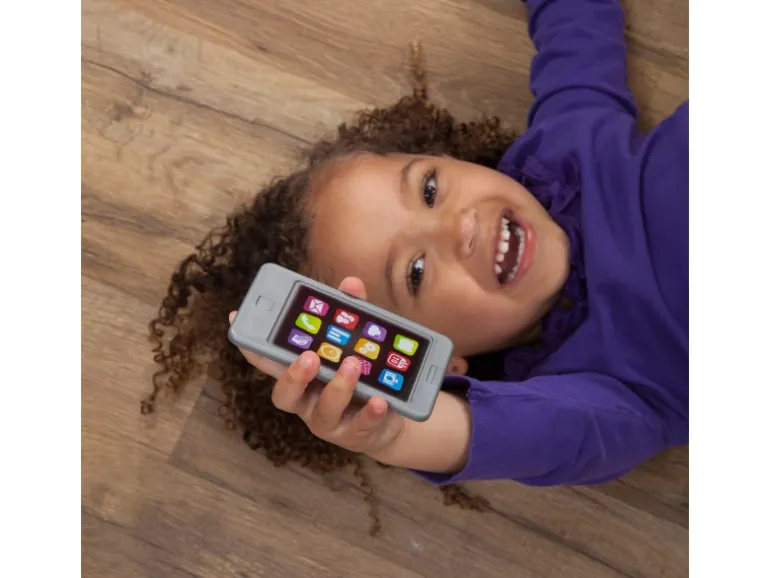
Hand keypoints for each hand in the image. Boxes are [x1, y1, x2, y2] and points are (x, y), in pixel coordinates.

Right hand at [229, 277, 405, 455]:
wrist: (389, 419)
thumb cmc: (362, 377)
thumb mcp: (356, 344)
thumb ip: (352, 315)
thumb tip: (351, 284)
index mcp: (301, 376)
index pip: (270, 361)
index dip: (251, 345)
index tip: (237, 318)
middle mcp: (307, 401)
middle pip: (286, 395)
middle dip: (294, 376)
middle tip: (309, 356)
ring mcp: (329, 422)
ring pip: (324, 411)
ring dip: (339, 387)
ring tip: (354, 365)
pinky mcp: (355, 436)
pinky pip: (359, 428)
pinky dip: (370, 414)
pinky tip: (380, 400)